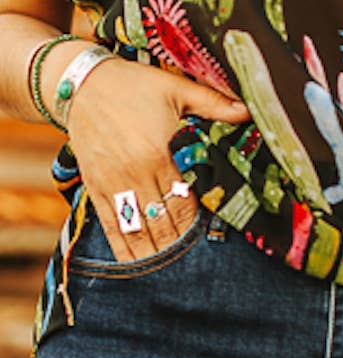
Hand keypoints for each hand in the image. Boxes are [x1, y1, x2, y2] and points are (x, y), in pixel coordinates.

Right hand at [44, 50, 249, 260]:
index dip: (197, 224)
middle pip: (164, 220)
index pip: (184, 200)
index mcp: (160, 152)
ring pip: (138, 229)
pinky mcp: (96, 188)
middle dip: (180, 245)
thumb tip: (248, 112)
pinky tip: (135, 267)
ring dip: (155, 253)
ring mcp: (114, 183)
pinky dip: (123, 249)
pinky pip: (110, 225)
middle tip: (198, 268)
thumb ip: (213, 103)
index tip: (211, 241)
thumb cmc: (133, 84)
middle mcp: (136, 173)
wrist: (80, 83)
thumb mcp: (175, 87)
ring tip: (172, 275)